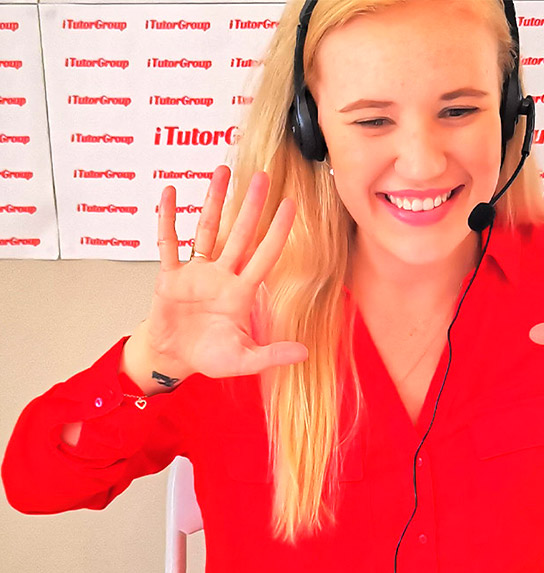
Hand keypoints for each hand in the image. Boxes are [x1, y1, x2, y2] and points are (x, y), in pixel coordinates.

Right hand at [124, 166, 306, 392]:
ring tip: (222, 171)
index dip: (277, 231)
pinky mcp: (170, 276)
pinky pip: (169, 242)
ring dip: (214, 201)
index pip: (264, 255)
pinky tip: (171, 193)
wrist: (174, 359)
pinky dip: (168, 218)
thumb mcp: (243, 360)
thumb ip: (271, 356)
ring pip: (207, 229)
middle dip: (251, 206)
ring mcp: (196, 273)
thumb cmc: (209, 358)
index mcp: (241, 293)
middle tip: (262, 176)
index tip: (290, 205)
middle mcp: (222, 276)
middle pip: (240, 233)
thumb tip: (304, 353)